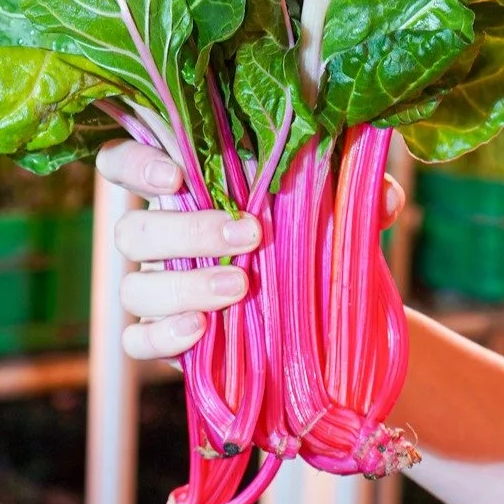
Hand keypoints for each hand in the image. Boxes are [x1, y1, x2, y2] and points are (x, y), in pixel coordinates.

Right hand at [97, 140, 405, 362]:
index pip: (120, 163)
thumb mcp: (332, 210)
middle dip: (186, 231)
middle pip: (131, 230)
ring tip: (239, 286)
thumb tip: (383, 195)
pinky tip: (201, 331)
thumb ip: (352, 193)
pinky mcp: (164, 339)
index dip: (132, 164)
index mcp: (183, 187)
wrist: (327, 315)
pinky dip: (163, 336)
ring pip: (133, 285)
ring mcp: (157, 291)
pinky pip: (136, 340)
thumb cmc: (310, 239)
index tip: (176, 174)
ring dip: (183, 285)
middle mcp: (159, 237)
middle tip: (248, 234)